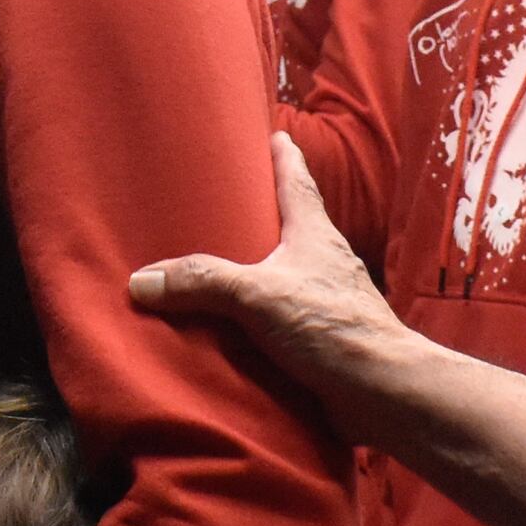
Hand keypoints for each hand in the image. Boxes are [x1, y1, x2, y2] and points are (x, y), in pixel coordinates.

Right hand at [130, 137, 411, 411]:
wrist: (381, 390)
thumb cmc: (334, 328)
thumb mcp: (257, 295)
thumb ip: (202, 283)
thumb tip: (143, 280)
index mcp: (314, 234)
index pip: (297, 182)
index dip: (283, 157)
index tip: (275, 135)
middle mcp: (324, 261)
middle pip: (293, 225)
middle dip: (265, 213)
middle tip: (233, 200)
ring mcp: (327, 301)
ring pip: (288, 273)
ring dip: (261, 269)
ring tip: (223, 266)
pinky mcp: (323, 339)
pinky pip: (284, 318)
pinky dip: (260, 317)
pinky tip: (238, 328)